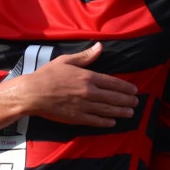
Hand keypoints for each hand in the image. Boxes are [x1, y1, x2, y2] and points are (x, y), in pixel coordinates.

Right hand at [23, 43, 138, 126]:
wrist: (33, 93)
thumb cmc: (48, 74)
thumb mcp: (66, 60)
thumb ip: (86, 56)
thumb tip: (100, 46)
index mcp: (87, 77)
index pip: (112, 82)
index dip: (124, 87)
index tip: (134, 89)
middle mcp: (89, 92)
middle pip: (113, 97)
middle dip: (126, 100)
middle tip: (136, 102)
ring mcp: (83, 106)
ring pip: (107, 110)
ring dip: (120, 112)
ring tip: (130, 113)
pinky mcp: (76, 117)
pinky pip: (95, 121)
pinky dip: (105, 122)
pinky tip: (113, 122)